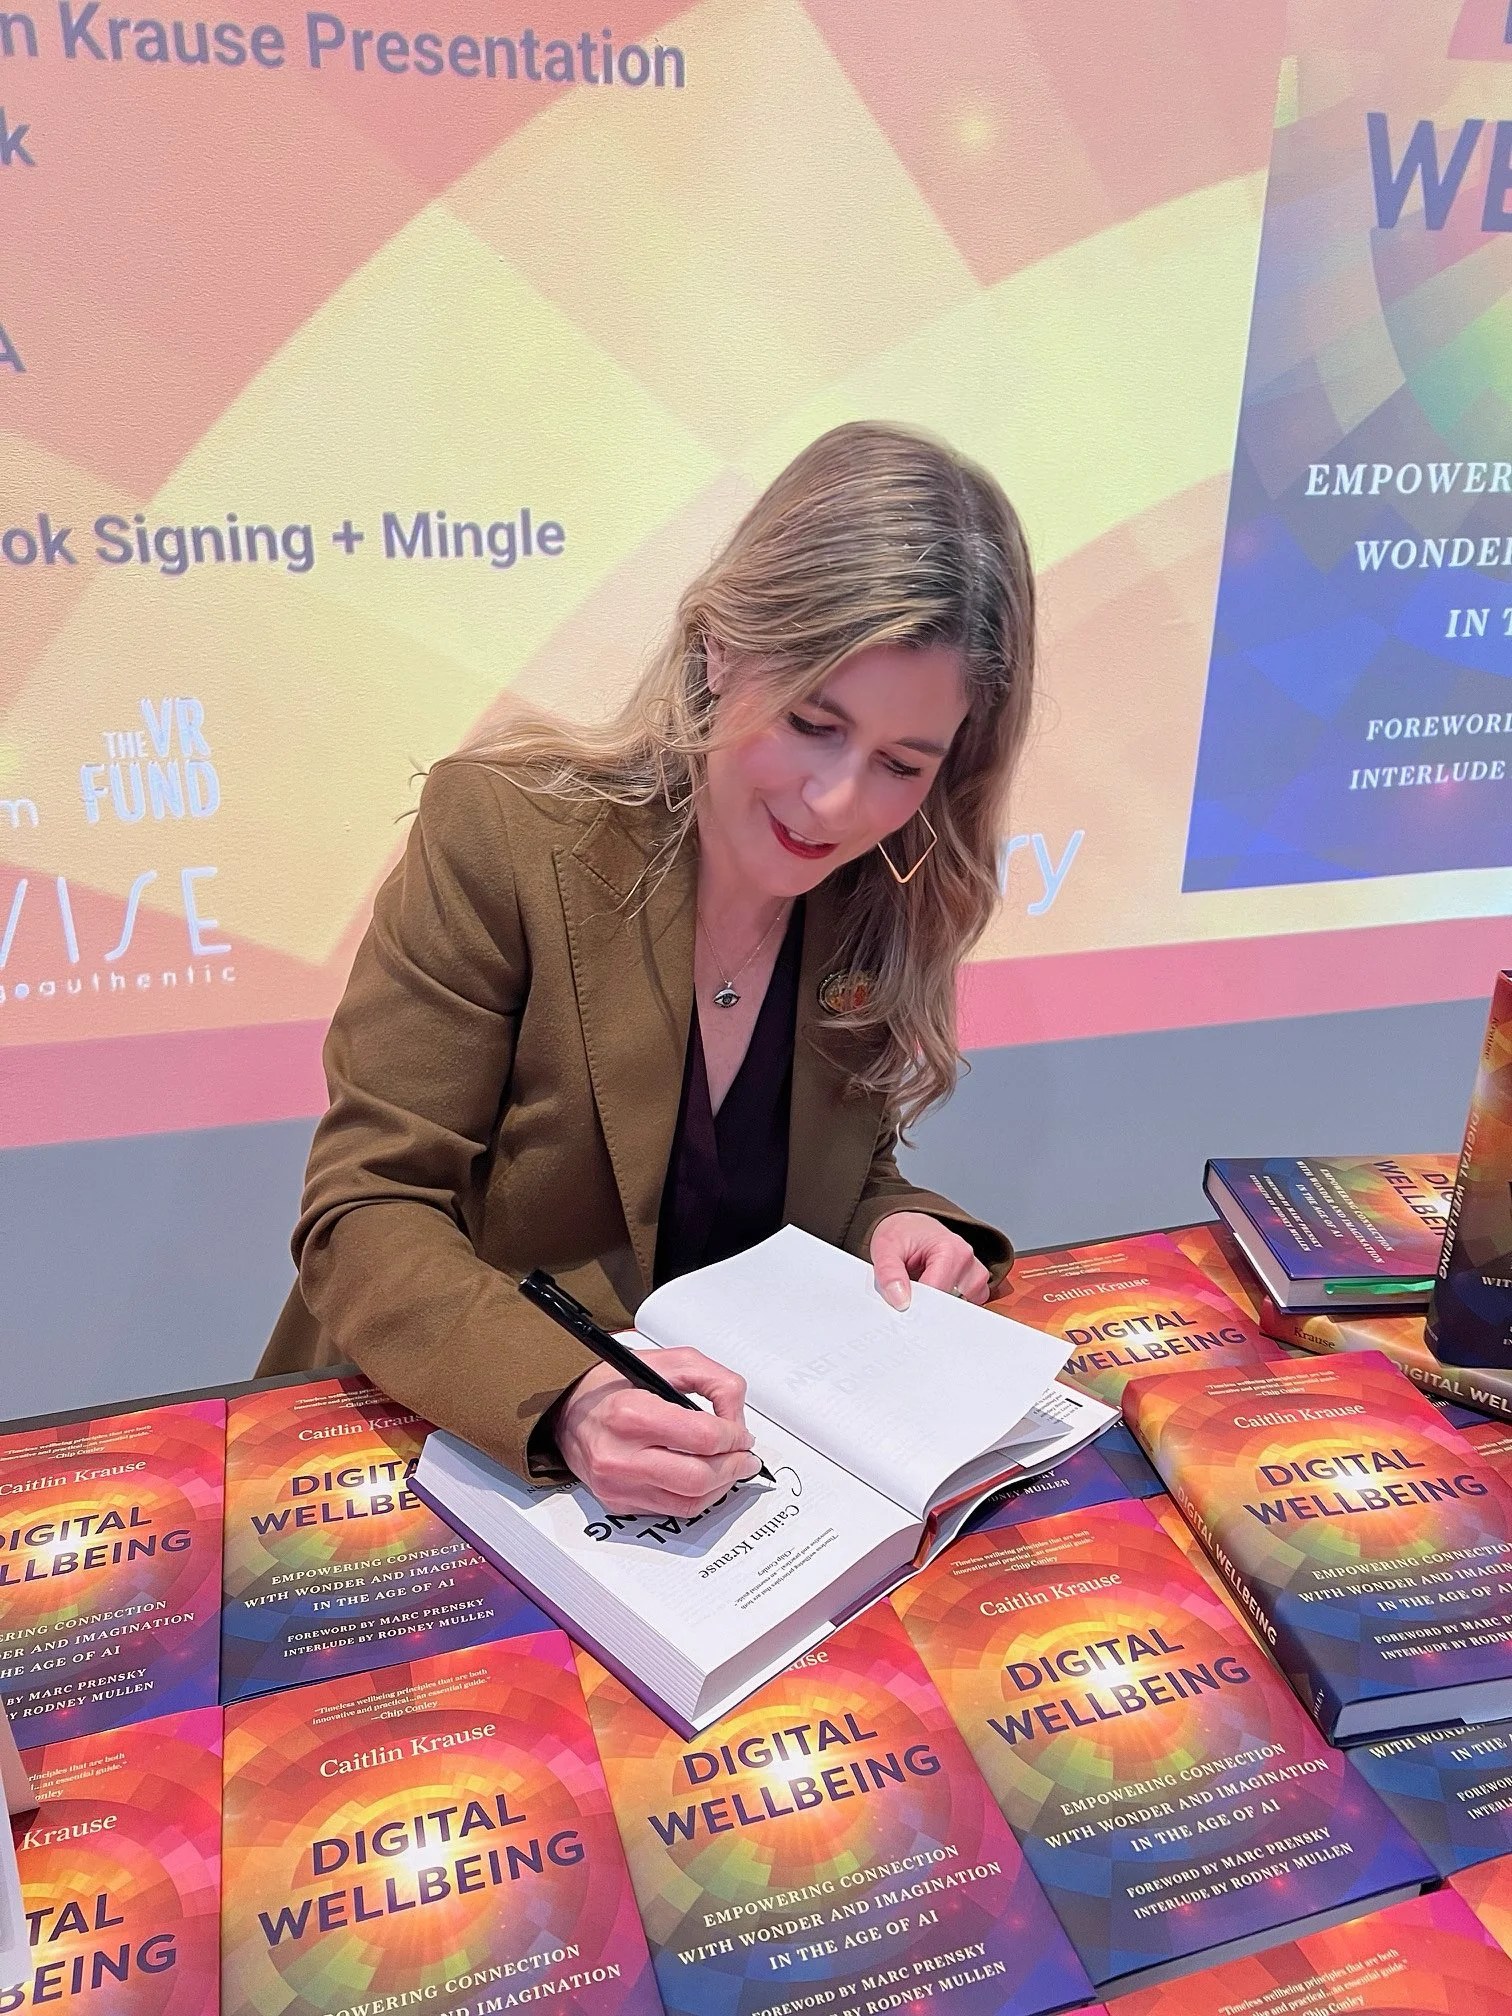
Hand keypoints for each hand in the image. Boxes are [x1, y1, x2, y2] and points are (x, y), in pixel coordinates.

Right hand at [554, 1348, 760, 1516]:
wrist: (567, 1410)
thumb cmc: (613, 1385)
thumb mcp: (666, 1362)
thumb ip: (712, 1381)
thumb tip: (737, 1417)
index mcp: (631, 1414)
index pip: (701, 1437)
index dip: (734, 1436)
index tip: (741, 1434)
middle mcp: (619, 1456)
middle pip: (698, 1477)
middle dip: (734, 1467)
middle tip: (744, 1455)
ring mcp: (616, 1485)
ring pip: (689, 1502)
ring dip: (721, 1487)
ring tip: (729, 1467)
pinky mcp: (618, 1503)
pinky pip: (671, 1510)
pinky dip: (696, 1496)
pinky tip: (702, 1477)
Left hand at [871, 1211, 990, 1309]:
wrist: (910, 1226)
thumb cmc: (901, 1233)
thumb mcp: (884, 1248)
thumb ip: (889, 1274)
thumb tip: (901, 1300)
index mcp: (951, 1249)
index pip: (936, 1294)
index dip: (915, 1303)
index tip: (902, 1304)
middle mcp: (968, 1260)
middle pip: (948, 1303)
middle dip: (926, 1304)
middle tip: (909, 1287)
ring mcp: (975, 1273)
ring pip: (956, 1307)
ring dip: (937, 1304)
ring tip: (923, 1282)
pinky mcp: (977, 1283)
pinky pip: (965, 1305)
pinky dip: (948, 1304)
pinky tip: (935, 1288)